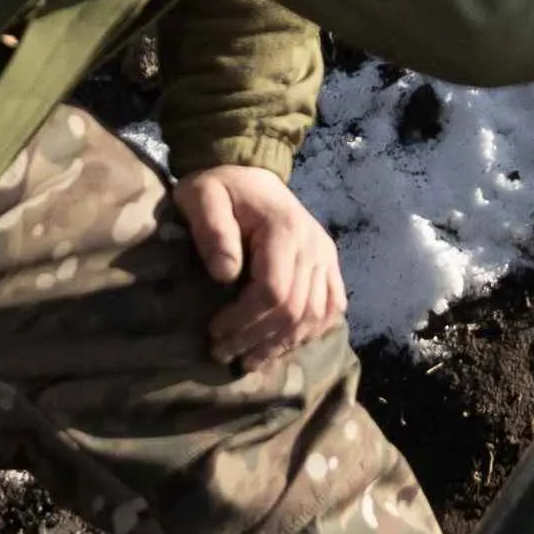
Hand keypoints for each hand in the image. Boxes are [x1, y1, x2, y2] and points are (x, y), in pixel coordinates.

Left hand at [174, 165, 345, 370]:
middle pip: (295, 310)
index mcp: (285, 229)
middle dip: (257, 338)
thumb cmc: (221, 188)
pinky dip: (309, 333)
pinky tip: (282, 345)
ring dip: (282, 344)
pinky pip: (331, 309)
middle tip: (222, 352)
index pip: (274, 291)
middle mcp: (314, 246)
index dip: (244, 320)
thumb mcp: (202, 197)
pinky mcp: (329, 265)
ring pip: (315, 317)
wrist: (249, 173)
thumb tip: (225, 275)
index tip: (214, 331)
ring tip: (248, 360)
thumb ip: (212, 230)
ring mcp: (326, 257)